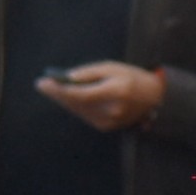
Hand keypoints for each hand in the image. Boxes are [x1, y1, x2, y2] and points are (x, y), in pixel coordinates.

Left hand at [36, 62, 165, 131]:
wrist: (154, 99)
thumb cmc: (132, 77)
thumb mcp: (113, 67)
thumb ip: (90, 72)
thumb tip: (68, 77)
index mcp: (116, 91)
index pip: (82, 94)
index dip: (61, 90)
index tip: (45, 82)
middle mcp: (112, 110)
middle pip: (76, 104)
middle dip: (58, 94)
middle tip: (42, 85)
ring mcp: (109, 122)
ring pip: (78, 110)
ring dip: (64, 100)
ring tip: (50, 89)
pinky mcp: (106, 127)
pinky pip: (84, 115)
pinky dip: (75, 105)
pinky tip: (66, 97)